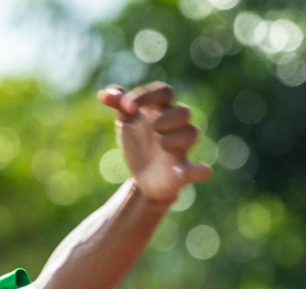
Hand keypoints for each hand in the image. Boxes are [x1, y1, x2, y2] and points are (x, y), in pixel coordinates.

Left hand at [98, 82, 211, 204]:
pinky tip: (184, 170)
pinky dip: (199, 170)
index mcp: (163, 111)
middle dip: (166, 118)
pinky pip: (201, 170)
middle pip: (183, 111)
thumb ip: (118, 104)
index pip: (164, 92)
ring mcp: (182, 149)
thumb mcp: (126, 122)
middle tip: (152, 129)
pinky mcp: (184, 172)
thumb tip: (104, 94)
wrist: (140, 178)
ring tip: (161, 145)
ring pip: (192, 133)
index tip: (127, 108)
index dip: (147, 95)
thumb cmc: (138, 144)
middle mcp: (177, 127)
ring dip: (175, 138)